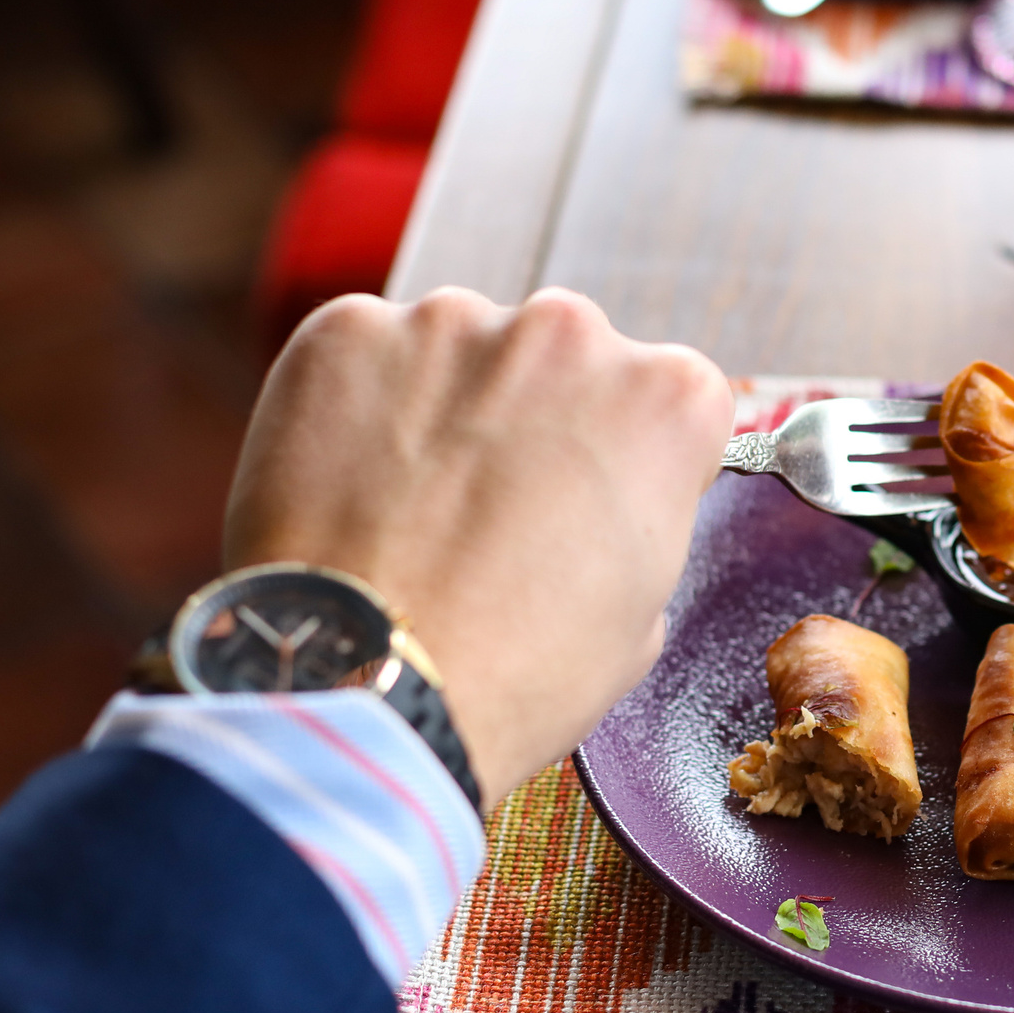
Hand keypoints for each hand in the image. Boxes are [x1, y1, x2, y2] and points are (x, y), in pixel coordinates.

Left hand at [222, 287, 733, 807]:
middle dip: (533, 421)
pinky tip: (347, 490)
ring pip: (458, 353)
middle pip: (560, 359)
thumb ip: (636, 518)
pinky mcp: (346, 332)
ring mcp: (450, 323)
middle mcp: (567, 331)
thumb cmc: (511, 673)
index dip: (626, 461)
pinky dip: (355, 408)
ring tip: (410, 513)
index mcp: (666, 397)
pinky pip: (362, 356)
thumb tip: (593, 502)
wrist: (363, 689)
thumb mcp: (639, 616)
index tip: (590, 506)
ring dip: (445, 411)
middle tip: (493, 514)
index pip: (665, 399)